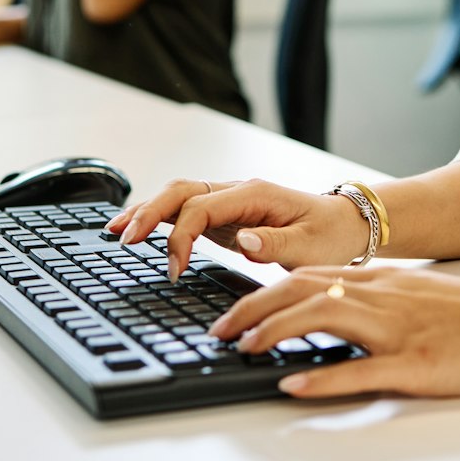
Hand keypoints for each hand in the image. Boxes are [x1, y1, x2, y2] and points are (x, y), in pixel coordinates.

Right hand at [108, 178, 372, 280]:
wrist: (345, 225)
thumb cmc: (330, 237)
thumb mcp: (310, 248)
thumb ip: (275, 244)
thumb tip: (243, 240)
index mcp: (254, 194)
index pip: (201, 207)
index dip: (180, 237)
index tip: (173, 270)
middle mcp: (237, 191)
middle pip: (181, 190)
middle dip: (148, 213)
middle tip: (124, 240)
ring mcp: (229, 200)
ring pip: (178, 195)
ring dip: (146, 210)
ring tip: (114, 231)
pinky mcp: (226, 214)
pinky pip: (185, 208)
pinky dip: (160, 216)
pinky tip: (138, 229)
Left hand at [206, 265, 459, 399]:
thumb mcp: (421, 299)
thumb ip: (377, 303)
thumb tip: (331, 314)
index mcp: (383, 284)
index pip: (308, 276)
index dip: (262, 292)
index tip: (230, 310)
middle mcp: (384, 298)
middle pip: (303, 291)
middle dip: (252, 308)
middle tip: (217, 330)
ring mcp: (399, 330)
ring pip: (323, 318)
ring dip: (275, 332)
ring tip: (241, 349)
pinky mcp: (417, 364)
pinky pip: (361, 370)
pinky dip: (322, 377)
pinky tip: (292, 385)